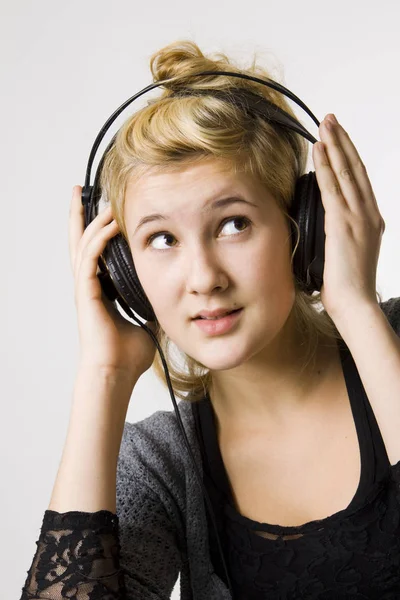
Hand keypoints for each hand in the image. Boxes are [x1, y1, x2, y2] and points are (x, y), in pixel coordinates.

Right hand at [69, 185, 156, 379]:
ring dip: (92, 220)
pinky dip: (99, 239)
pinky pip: (90, 258)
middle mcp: (90, 284)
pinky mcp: (87, 293)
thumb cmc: (128, 352)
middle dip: (80, 215)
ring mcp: (86, 287)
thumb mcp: (148, 317)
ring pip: (83, 243)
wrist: (117, 372)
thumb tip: (175, 291)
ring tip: (100, 200)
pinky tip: (108, 225)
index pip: (95, 250)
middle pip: (79, 240)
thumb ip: (155, 300)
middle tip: (81, 191)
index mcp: (101, 289)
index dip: (96, 229)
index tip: (103, 210)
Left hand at [312, 114, 384, 322]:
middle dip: (342, 141)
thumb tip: (325, 224)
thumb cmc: (347, 286)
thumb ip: (340, 234)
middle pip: (355, 169)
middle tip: (331, 119)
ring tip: (325, 124)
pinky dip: (327, 165)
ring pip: (346, 172)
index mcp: (371, 220)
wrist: (355, 304)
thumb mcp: (346, 253)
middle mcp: (368, 214)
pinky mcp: (343, 224)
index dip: (349, 156)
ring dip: (335, 145)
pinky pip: (333, 187)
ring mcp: (358, 217)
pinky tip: (320, 149)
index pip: (359, 180)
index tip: (338, 139)